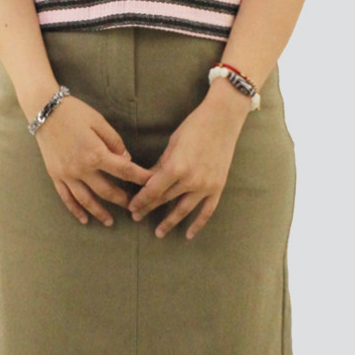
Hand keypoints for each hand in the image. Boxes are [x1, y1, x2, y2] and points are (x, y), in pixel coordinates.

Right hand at [33, 95, 152, 226]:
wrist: (44, 111)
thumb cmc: (74, 113)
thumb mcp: (99, 121)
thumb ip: (115, 141)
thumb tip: (126, 159)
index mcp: (96, 154)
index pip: (124, 171)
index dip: (140, 178)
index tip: (152, 185)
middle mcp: (82, 169)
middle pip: (107, 191)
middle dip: (123, 200)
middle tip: (135, 207)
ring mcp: (67, 175)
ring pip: (86, 200)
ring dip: (99, 213)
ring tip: (110, 222)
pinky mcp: (55, 176)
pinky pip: (66, 198)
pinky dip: (75, 210)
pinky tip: (84, 219)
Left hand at [127, 86, 249, 239]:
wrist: (223, 119)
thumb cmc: (194, 126)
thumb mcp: (172, 144)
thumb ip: (161, 166)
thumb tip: (149, 181)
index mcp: (176, 167)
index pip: (152, 190)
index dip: (140, 201)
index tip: (131, 208)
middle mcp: (190, 181)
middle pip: (165, 200)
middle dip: (149, 209)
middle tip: (136, 217)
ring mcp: (206, 186)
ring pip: (184, 210)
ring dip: (170, 222)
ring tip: (159, 233)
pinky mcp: (218, 187)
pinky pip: (207, 211)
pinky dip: (198, 224)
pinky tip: (189, 235)